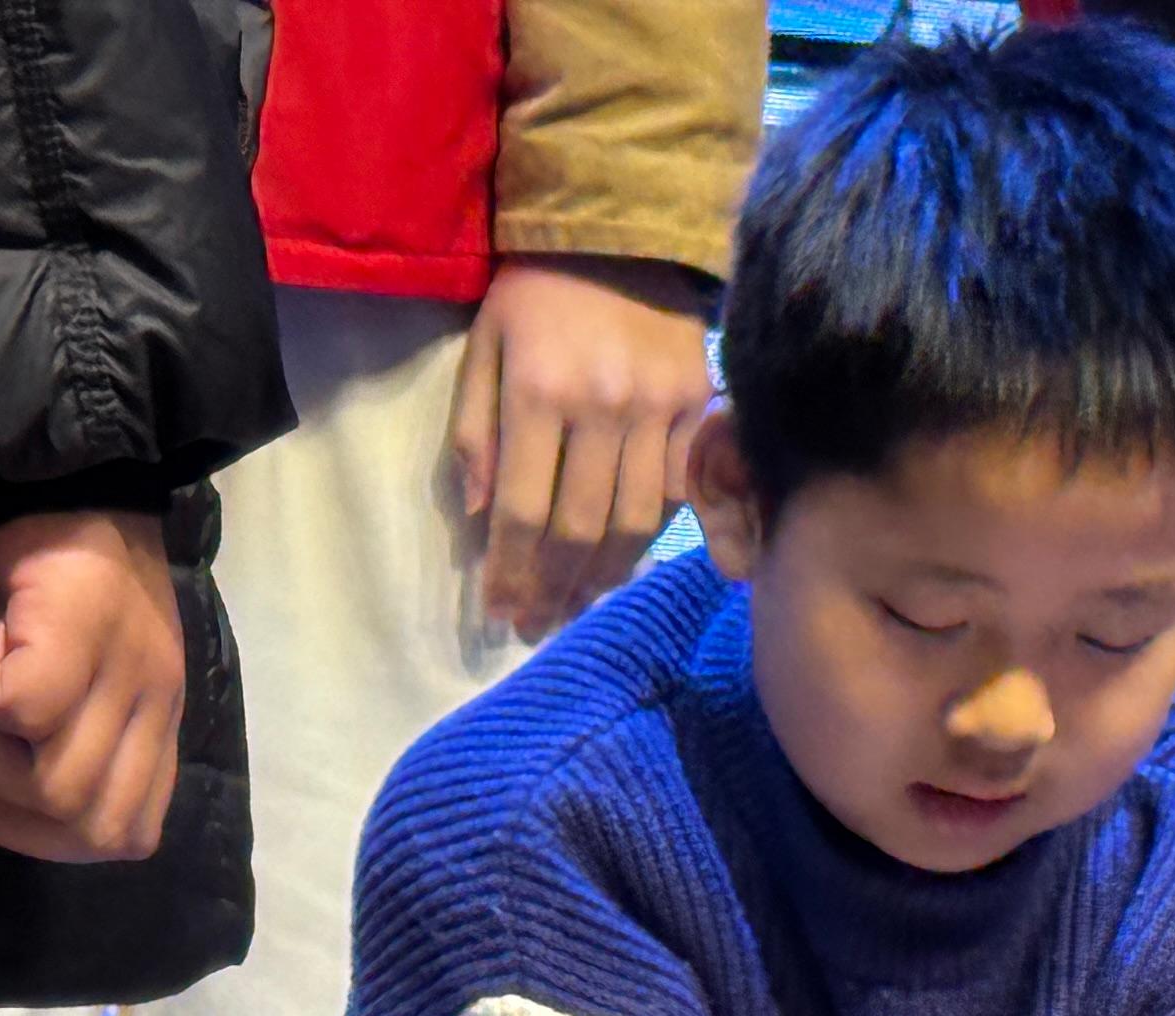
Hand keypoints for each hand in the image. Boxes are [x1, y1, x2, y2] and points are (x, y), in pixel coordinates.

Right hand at [0, 510, 183, 861]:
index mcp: (158, 729)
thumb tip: (23, 801)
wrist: (65, 481)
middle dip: (14, 800)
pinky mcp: (83, 627)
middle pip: (93, 831)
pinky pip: (22, 708)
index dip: (51, 829)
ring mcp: (128, 671)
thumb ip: (76, 742)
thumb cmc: (61, 579)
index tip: (16, 764)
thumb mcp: (85, 678)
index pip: (127, 838)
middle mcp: (156, 709)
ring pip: (56, 787)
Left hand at [451, 256, 717, 638]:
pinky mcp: (698, 408)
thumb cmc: (536, 291)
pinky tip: (624, 557)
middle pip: (580, 528)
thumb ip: (476, 429)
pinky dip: (650, 533)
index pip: (525, 508)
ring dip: (602, 573)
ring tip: (577, 601)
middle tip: (536, 624)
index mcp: (540, 391)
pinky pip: (677, 492)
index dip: (512, 570)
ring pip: (635, 521)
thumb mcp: (484, 345)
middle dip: (554, 586)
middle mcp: (604, 409)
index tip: (501, 611)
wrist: (621, 232)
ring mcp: (659, 412)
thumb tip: (484, 513)